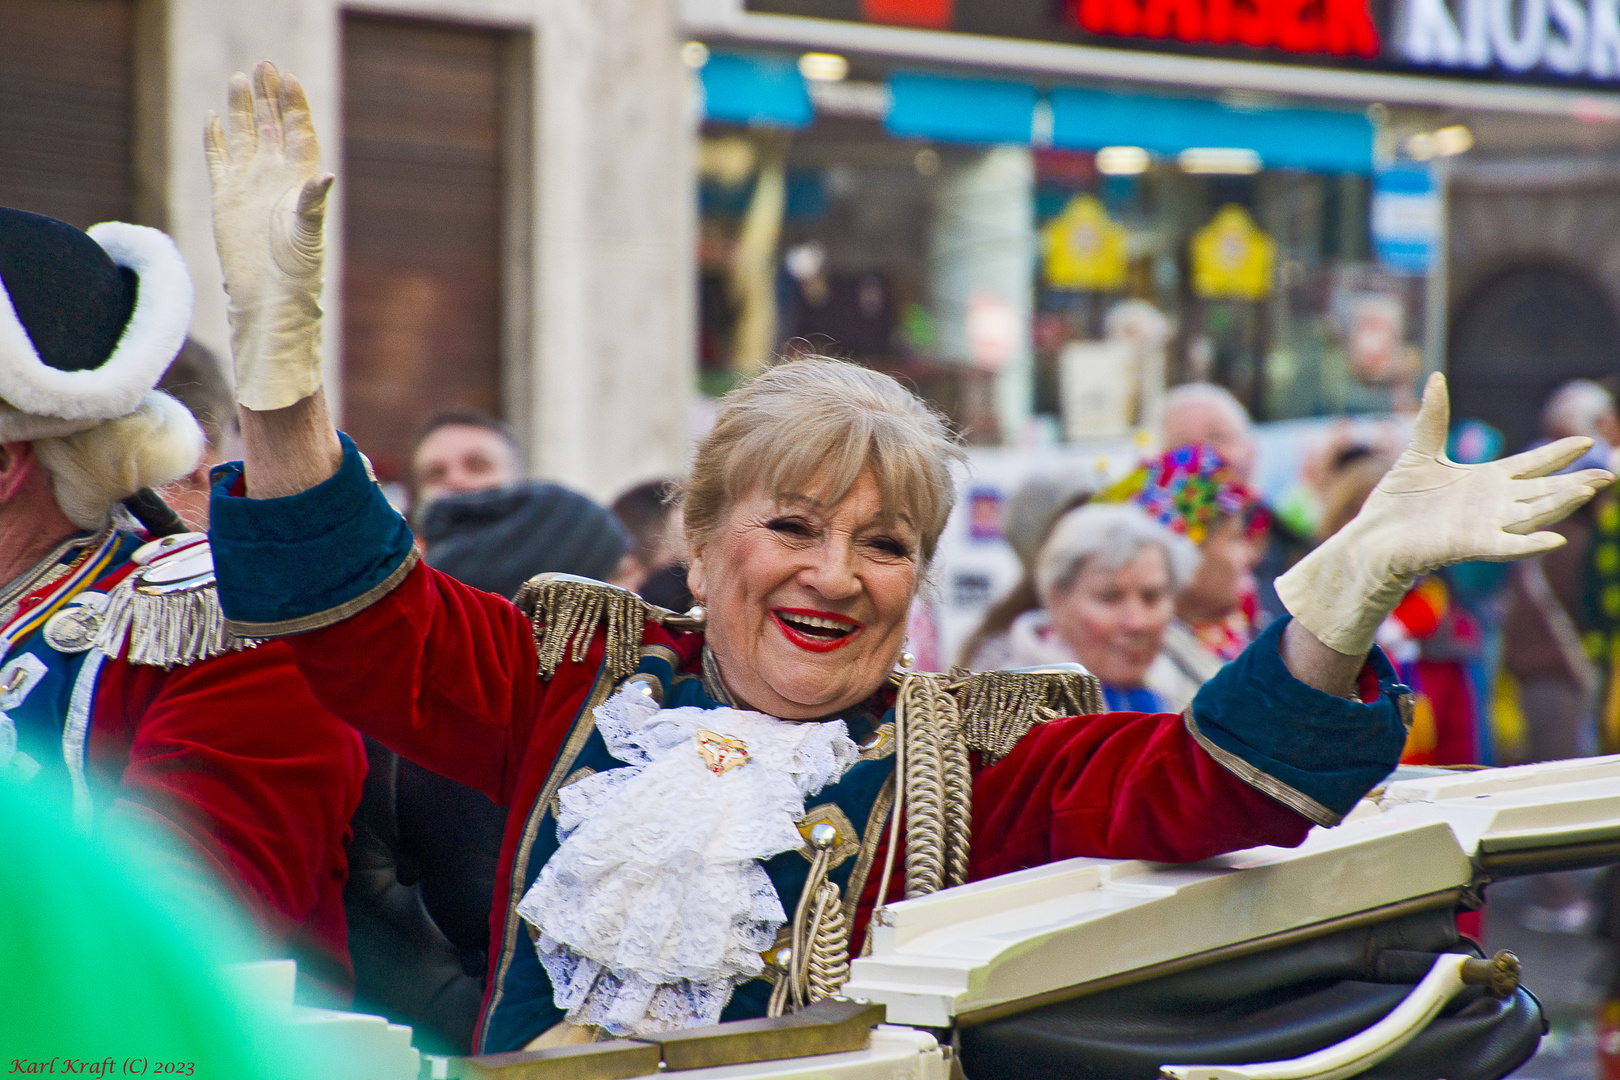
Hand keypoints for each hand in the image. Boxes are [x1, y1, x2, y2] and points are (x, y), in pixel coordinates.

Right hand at [205, 61, 332, 411]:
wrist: (269, 299)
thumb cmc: (297, 272)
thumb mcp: (308, 233)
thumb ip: (313, 202)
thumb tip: (325, 175)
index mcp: (299, 180)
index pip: (297, 131)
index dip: (293, 104)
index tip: (287, 77)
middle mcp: (276, 179)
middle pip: (270, 126)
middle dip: (268, 97)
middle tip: (263, 64)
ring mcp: (249, 187)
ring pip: (244, 137)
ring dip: (241, 110)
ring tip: (239, 78)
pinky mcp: (225, 200)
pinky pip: (219, 161)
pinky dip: (215, 140)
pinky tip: (213, 118)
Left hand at [1276, 372, 1612, 655]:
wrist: (1371, 536)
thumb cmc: (1396, 500)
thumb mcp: (1418, 451)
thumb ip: (1433, 417)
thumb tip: (1435, 377)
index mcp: (1485, 481)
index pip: (1530, 465)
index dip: (1556, 454)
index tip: (1585, 439)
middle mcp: (1491, 504)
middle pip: (1543, 491)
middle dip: (1576, 482)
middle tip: (1610, 474)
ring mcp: (1483, 525)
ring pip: (1532, 514)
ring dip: (1560, 503)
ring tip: (1589, 489)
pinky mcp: (1467, 546)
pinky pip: (1506, 546)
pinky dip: (1530, 543)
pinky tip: (1555, 538)